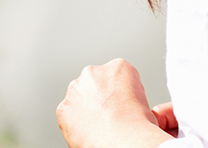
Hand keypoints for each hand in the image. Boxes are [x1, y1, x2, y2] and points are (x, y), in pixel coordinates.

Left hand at [57, 59, 174, 147]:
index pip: (115, 77)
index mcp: (118, 67)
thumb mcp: (144, 99)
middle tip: (108, 117)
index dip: (119, 95)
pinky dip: (74, 123)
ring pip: (78, 98)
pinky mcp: (64, 107)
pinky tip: (88, 132)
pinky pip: (67, 115)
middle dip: (98, 98)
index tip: (121, 107)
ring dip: (84, 109)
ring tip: (98, 127)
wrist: (124, 141)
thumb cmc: (137, 126)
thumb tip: (120, 103)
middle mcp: (94, 72)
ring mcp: (76, 88)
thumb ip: (127, 91)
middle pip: (94, 84)